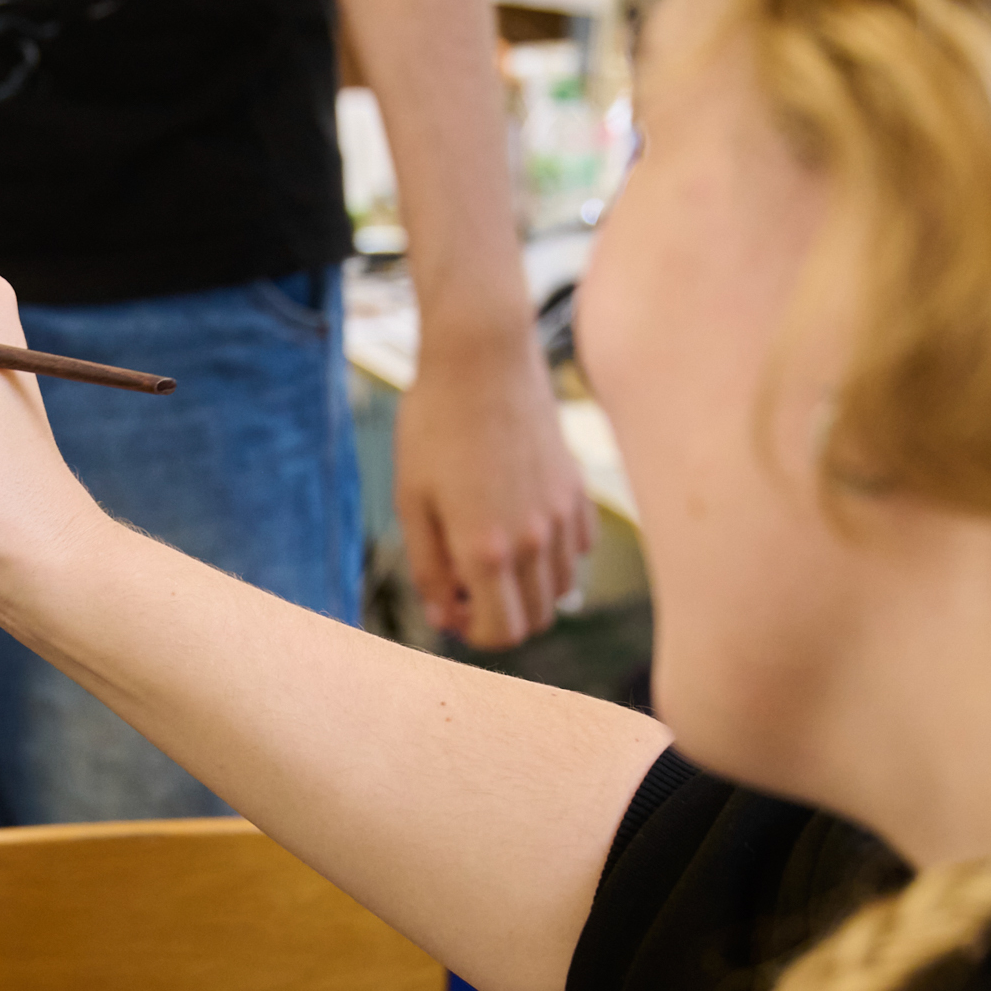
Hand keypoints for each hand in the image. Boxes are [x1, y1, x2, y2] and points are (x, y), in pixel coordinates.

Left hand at [394, 334, 595, 647]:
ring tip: (490, 554)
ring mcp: (562, 515)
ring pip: (562, 588)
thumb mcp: (411, 501)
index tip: (450, 607)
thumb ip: (428, 568)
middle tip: (465, 584)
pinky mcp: (578, 489)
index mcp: (487, 549)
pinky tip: (522, 526)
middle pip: (536, 619)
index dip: (472, 633)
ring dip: (528, 588)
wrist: (482, 357)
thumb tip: (444, 613)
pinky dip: (554, 554)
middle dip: (500, 616)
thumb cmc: (433, 426)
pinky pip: (579, 549)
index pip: (500, 633)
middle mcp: (534, 540)